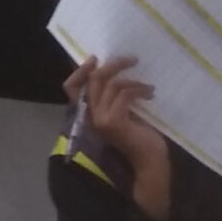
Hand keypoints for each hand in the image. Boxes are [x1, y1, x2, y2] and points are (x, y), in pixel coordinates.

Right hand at [66, 56, 170, 220]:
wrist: (149, 162)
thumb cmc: (139, 138)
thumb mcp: (123, 112)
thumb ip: (114, 97)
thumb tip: (117, 70)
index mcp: (89, 114)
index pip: (71, 88)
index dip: (80, 70)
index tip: (96, 58)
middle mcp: (90, 117)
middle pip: (93, 79)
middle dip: (113, 65)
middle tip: (132, 59)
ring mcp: (100, 120)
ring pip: (111, 84)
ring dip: (133, 80)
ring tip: (148, 87)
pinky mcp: (114, 122)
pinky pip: (124, 93)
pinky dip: (139, 89)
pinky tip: (150, 94)